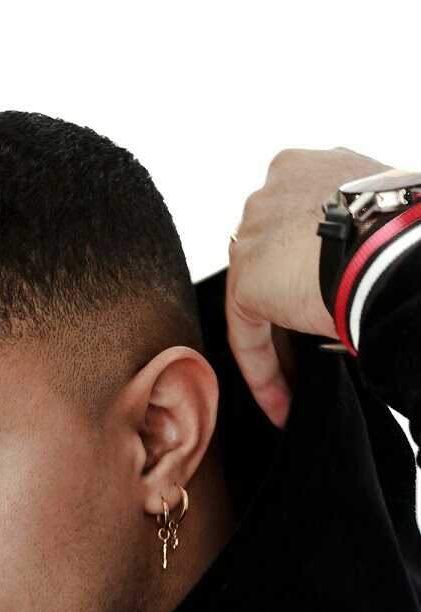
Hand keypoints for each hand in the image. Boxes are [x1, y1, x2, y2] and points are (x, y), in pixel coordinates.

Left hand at [225, 146, 391, 428]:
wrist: (397, 248)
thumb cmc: (406, 230)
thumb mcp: (381, 209)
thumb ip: (355, 227)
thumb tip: (362, 257)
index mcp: (303, 168)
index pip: (295, 224)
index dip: (308, 262)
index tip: (328, 290)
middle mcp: (268, 195)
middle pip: (271, 259)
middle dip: (291, 301)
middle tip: (314, 339)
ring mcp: (251, 236)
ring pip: (257, 300)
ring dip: (278, 346)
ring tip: (297, 385)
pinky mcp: (244, 280)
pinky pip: (248, 335)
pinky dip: (264, 372)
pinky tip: (281, 406)